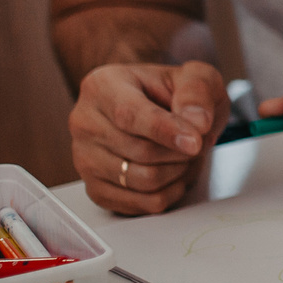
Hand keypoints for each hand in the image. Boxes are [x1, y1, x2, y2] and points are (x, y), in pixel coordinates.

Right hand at [70, 60, 225, 214]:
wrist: (159, 109)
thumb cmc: (173, 92)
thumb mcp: (196, 77)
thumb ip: (198, 91)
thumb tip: (196, 122)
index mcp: (102, 85)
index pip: (130, 115)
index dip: (166, 131)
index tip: (195, 142)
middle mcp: (84, 122)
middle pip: (141, 152)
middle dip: (182, 152)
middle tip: (198, 142)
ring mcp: (85, 159)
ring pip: (143, 180)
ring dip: (178, 172)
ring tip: (186, 156)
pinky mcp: (95, 189)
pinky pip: (141, 204)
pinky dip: (169, 193)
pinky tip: (175, 174)